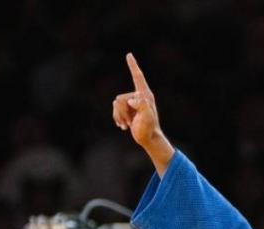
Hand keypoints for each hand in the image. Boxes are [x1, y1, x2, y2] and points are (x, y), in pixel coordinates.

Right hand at [113, 53, 173, 173]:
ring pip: (116, 104)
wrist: (149, 139)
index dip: (133, 66)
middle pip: (120, 98)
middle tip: (130, 123)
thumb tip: (132, 100)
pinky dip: (117, 118)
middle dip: (122, 111)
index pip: (137, 77)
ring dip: (119, 116)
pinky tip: (123, 127)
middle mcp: (138, 97)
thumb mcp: (147, 117)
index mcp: (145, 95)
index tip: (129, 55)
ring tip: (128, 125)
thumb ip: (142, 106)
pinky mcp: (128, 110)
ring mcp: (132, 104)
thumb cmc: (149, 128)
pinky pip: (115, 110)